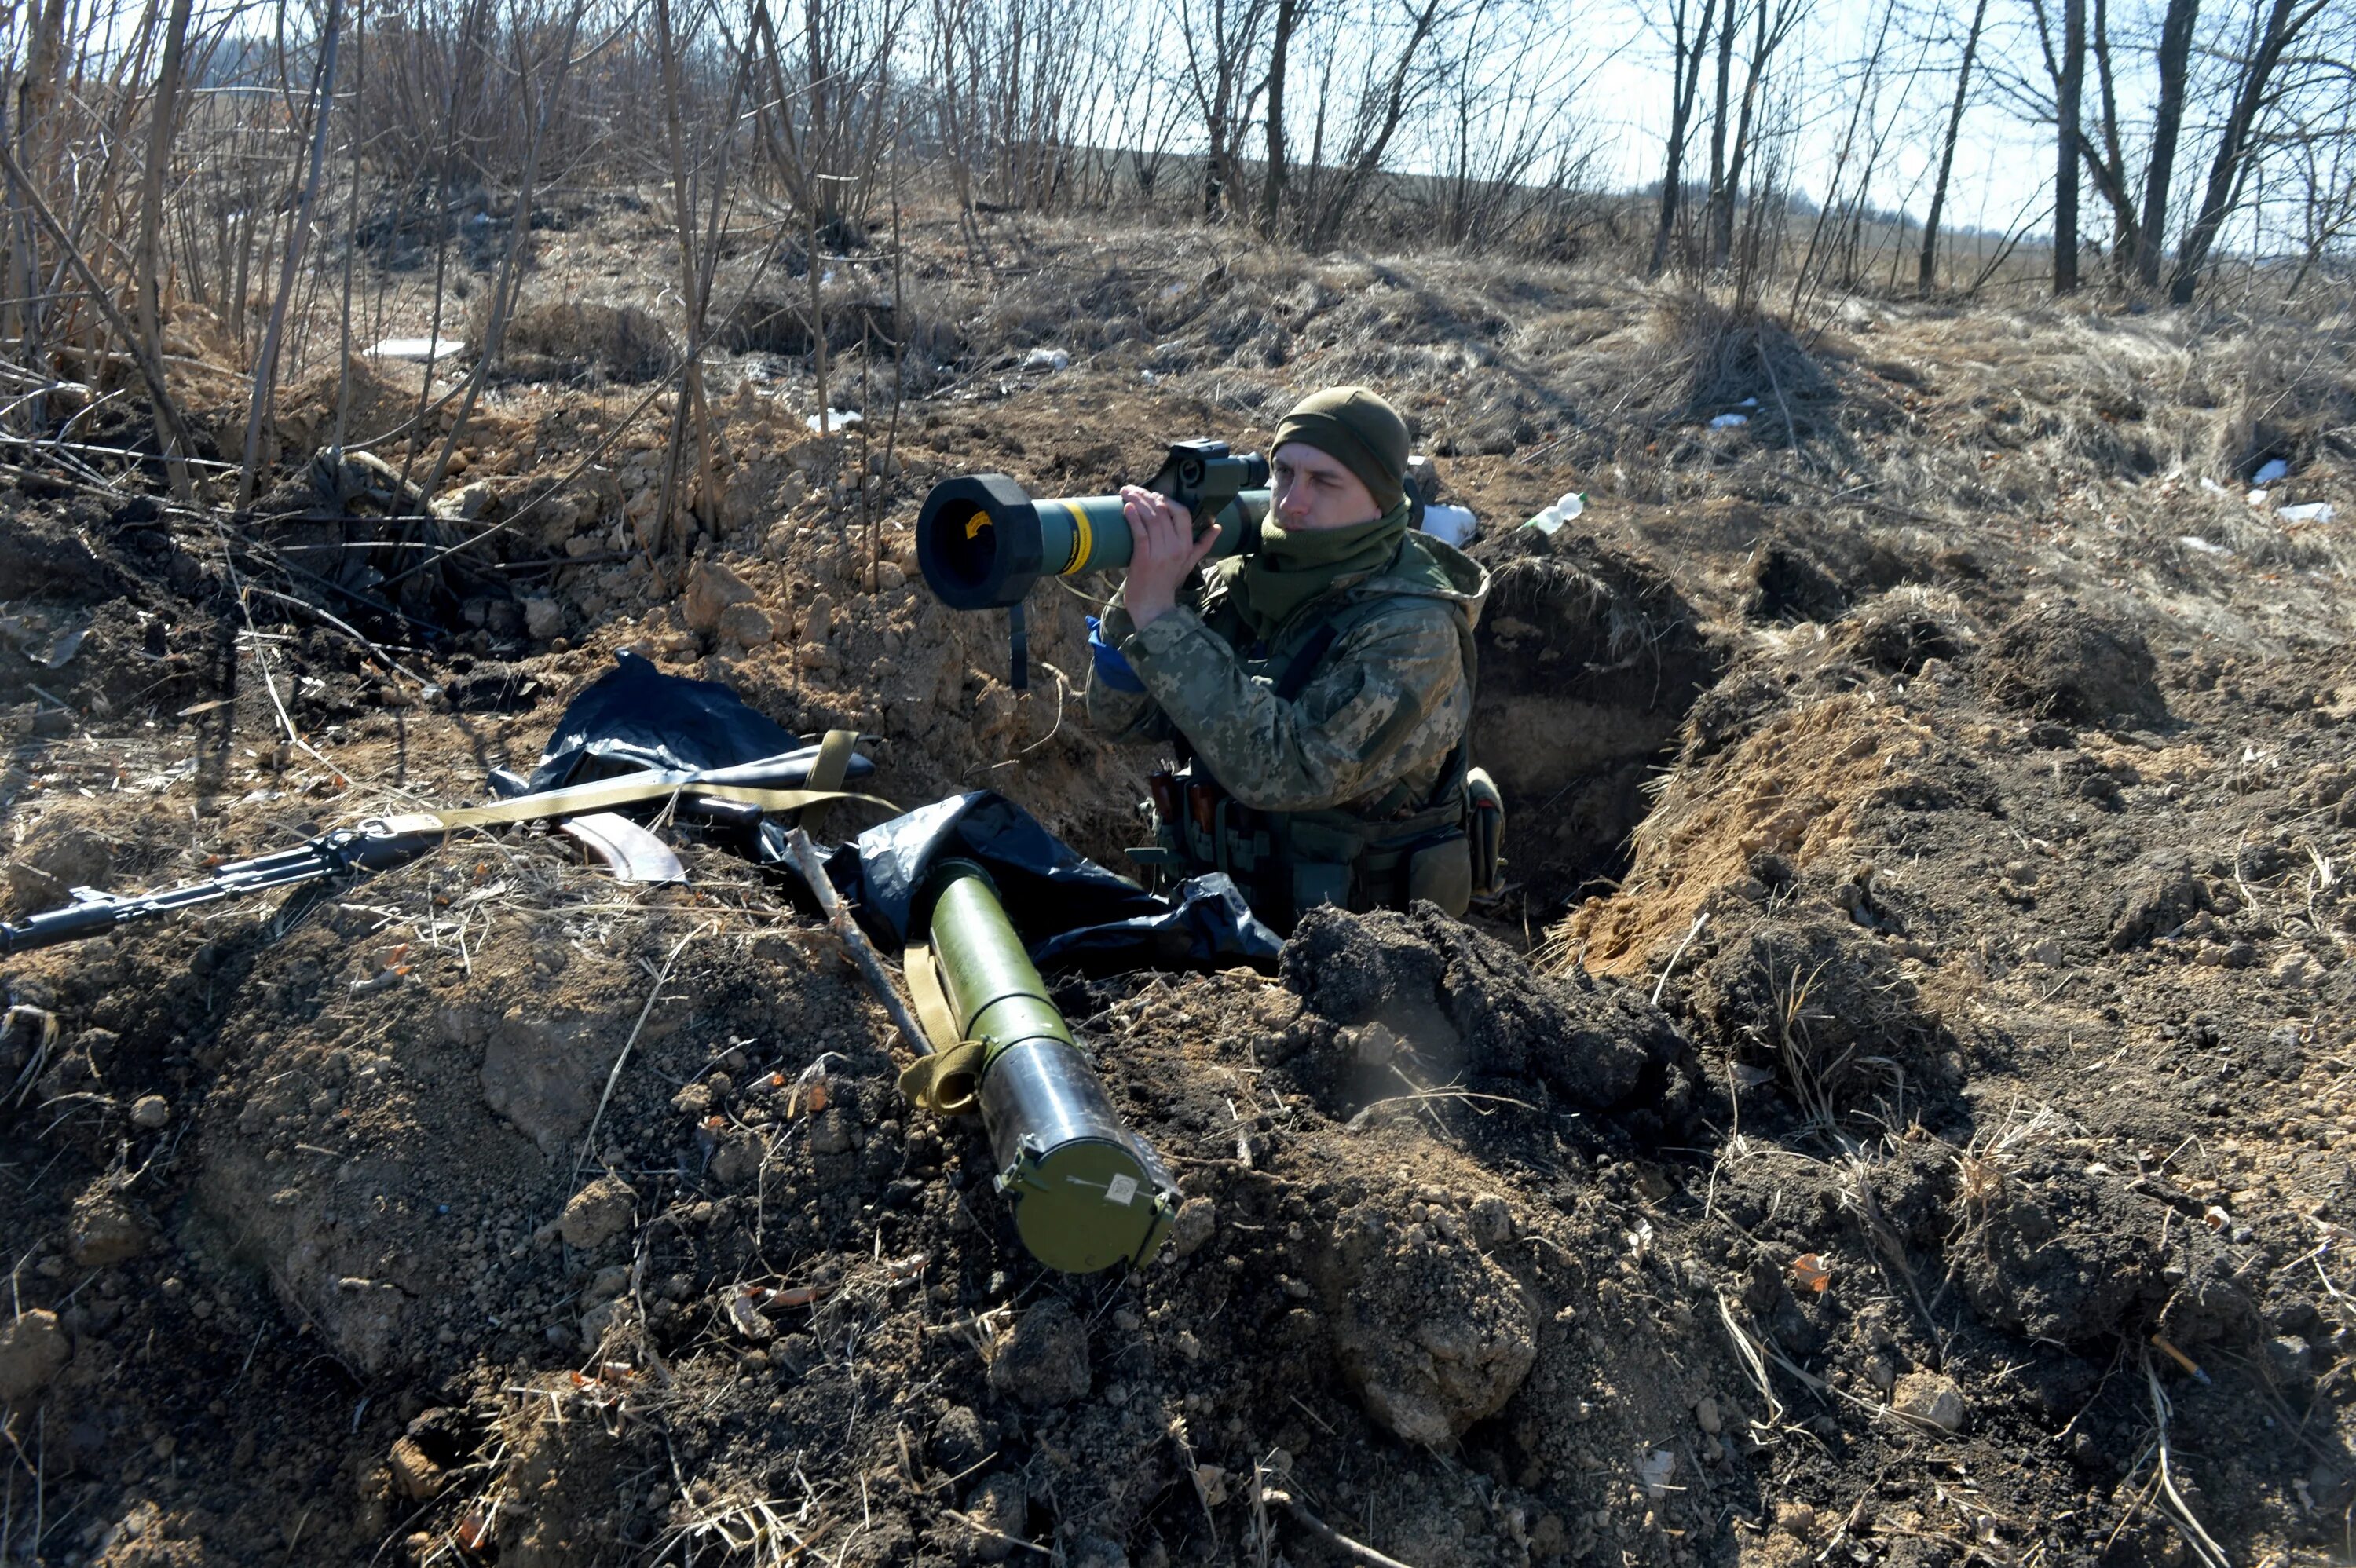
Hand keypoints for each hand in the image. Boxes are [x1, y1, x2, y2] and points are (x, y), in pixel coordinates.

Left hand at [1119, 485, 1217, 626]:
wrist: (1154, 606)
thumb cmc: (1168, 583)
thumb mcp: (1189, 563)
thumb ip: (1204, 545)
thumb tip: (1218, 528)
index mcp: (1187, 545)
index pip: (1182, 514)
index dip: (1168, 501)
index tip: (1155, 496)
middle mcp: (1175, 546)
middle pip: (1163, 512)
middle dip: (1147, 496)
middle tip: (1134, 489)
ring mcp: (1160, 552)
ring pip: (1150, 518)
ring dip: (1137, 501)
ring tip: (1126, 492)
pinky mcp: (1144, 557)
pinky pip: (1139, 531)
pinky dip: (1133, 517)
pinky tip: (1127, 507)